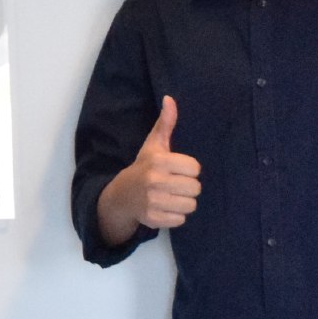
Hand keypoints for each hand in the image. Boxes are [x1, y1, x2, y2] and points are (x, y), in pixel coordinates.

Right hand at [120, 96, 202, 229]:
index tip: (177, 169)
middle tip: (175, 184)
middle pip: (195, 188)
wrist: (122, 195)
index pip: (195, 168)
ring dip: (184, 202)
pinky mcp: (153, 219)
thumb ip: (165, 123)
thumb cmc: (144, 166)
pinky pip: (181, 220)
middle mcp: (155, 181)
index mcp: (159, 161)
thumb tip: (170, 99)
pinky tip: (165, 207)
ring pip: (190, 205)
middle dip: (188, 187)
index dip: (189, 169)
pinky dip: (176, 216)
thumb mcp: (153, 144)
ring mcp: (153, 201)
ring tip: (171, 196)